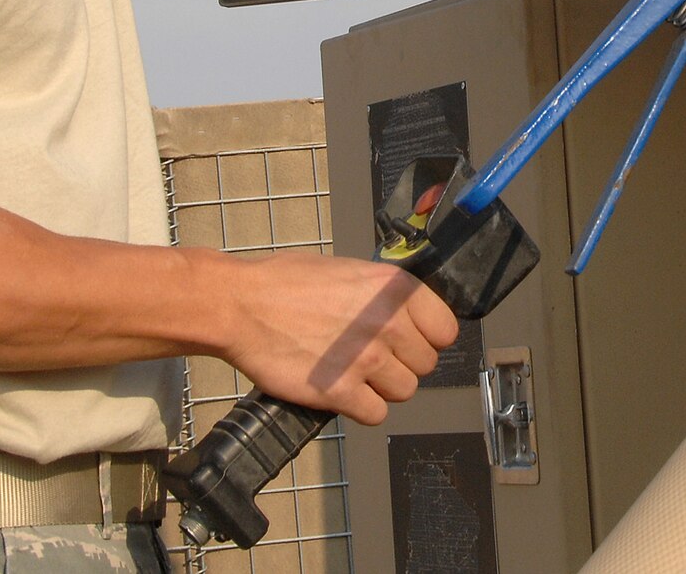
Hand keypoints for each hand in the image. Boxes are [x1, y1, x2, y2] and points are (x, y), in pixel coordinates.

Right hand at [224, 252, 459, 424]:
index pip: (445, 330)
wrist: (240, 304)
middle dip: (401, 364)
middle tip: (373, 357)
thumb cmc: (287, 283)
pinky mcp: (338, 391)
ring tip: (355, 373)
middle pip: (425, 365)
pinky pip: (376, 414)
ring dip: (382, 388)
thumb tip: (406, 315)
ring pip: (404, 392)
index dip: (428, 338)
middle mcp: (387, 323)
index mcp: (393, 289)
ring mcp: (365, 359)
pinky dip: (361, 408)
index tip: (411, 340)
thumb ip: (384, 296)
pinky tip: (342, 391)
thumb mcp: (349, 271)